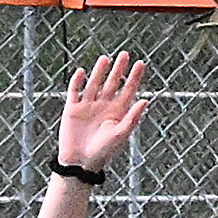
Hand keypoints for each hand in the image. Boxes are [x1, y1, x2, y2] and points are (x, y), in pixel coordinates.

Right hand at [58, 53, 147, 173]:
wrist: (80, 163)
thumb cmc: (103, 151)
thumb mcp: (120, 134)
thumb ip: (132, 117)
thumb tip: (145, 100)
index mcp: (117, 112)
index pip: (128, 90)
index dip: (134, 77)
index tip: (140, 63)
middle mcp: (104, 106)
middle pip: (112, 83)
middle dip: (118, 69)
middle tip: (124, 54)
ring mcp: (88, 106)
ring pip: (94, 84)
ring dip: (99, 72)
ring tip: (105, 59)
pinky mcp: (72, 108)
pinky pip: (75, 91)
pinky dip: (78, 82)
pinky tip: (82, 72)